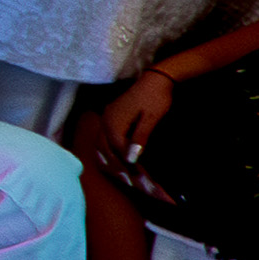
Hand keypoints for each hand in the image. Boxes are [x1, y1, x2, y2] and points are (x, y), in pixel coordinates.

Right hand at [89, 67, 179, 184]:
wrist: (156, 78)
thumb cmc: (156, 98)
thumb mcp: (151, 118)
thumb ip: (139, 138)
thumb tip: (131, 157)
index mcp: (114, 122)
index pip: (117, 150)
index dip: (127, 165)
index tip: (139, 179)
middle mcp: (106, 121)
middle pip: (106, 149)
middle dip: (117, 166)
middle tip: (130, 181)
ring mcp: (106, 118)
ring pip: (102, 145)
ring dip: (110, 159)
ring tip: (120, 174)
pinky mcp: (110, 116)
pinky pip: (103, 138)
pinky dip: (107, 150)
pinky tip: (113, 157)